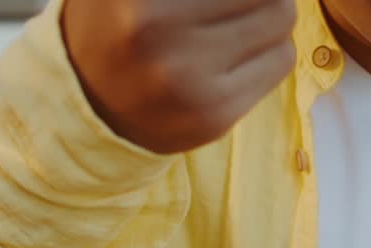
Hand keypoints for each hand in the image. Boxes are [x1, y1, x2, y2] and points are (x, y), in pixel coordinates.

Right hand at [62, 0, 296, 153]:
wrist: (89, 106)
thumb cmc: (118, 21)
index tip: (224, 1)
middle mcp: (154, 27)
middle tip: (235, 4)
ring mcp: (186, 76)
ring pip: (280, 18)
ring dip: (269, 15)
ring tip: (237, 23)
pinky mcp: (215, 113)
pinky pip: (281, 60)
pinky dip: (270, 50)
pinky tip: (238, 55)